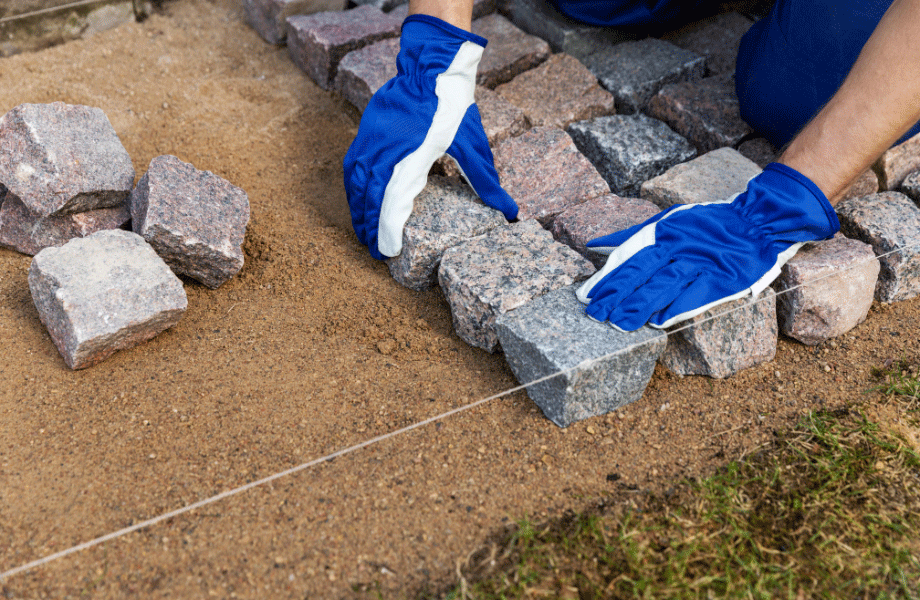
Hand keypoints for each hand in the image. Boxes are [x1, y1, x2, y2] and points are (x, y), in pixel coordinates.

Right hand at [342, 15, 516, 259]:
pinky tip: (358, 200)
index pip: (393, 202)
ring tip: (363, 231)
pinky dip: (353, 187)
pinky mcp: (366, 130)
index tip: (386, 251)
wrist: (431, 65)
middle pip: (370, 196)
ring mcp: (372, 138)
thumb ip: (486, 182)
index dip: (386, 229)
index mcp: (413, 156)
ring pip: (356, 181)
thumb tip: (511, 211)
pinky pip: (352, 164)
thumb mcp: (474, 145)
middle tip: (373, 250)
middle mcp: (387, 149)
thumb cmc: (453, 106)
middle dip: (369, 226)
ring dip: (358, 208)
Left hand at [576, 163, 839, 330]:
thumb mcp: (667, 222)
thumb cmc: (706, 227)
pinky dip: (678, 307)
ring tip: (620, 323)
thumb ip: (631, 236)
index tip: (587, 296)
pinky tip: (659, 321)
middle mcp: (680, 245)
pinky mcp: (724, 277)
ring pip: (665, 283)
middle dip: (617, 294)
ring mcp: (702, 261)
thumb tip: (593, 244)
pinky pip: (697, 294)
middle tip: (597, 314)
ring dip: (641, 305)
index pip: (629, 257)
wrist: (757, 222)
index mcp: (664, 232)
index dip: (608, 277)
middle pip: (642, 271)